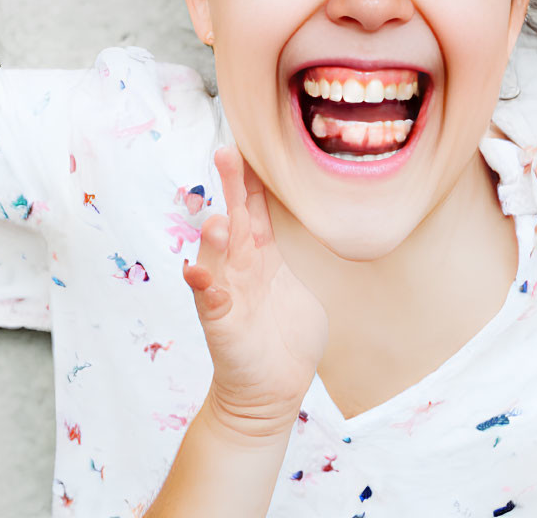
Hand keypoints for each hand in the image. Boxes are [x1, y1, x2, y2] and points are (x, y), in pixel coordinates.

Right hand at [183, 146, 328, 438]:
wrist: (268, 395)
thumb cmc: (286, 338)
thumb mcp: (301, 287)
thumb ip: (305, 254)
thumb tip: (338, 220)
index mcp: (262, 255)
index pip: (256, 207)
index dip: (253, 177)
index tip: (249, 142)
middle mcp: (240, 268)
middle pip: (235, 219)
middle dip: (232, 188)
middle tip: (227, 153)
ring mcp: (227, 294)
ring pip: (218, 258)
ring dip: (216, 237)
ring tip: (218, 217)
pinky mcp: (221, 325)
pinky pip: (209, 303)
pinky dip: (204, 288)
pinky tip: (199, 274)